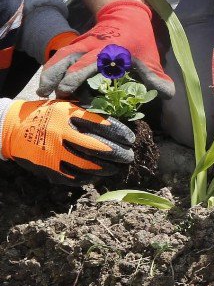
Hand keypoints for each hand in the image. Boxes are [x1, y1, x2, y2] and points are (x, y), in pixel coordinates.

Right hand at [0, 99, 134, 184]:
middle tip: (129, 156)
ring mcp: (53, 153)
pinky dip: (87, 178)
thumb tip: (114, 122)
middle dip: (118, 153)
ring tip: (116, 168)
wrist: (11, 128)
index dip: (119, 133)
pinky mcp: (47, 168)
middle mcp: (61, 134)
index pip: (101, 125)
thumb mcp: (65, 106)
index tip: (130, 138)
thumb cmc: (45, 115)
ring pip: (87, 165)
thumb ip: (86, 113)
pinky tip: (97, 176)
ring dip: (106, 168)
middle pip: (98, 147)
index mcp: (68, 115)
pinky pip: (72, 177)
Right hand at [38, 0, 173, 98]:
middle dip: (54, 76)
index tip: (65, 91)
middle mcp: (90, 46)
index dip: (75, 76)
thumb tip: (168, 95)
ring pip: (59, 56)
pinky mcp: (76, 43)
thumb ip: (156, 75)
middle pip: (66, 59)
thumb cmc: (138, 37)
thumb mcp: (149, 56)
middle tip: (46, 94)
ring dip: (49, 72)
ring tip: (42, 90)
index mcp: (107, 50)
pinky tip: (47, 80)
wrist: (125, 11)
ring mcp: (81, 43)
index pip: (87, 63)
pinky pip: (60, 54)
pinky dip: (52, 66)